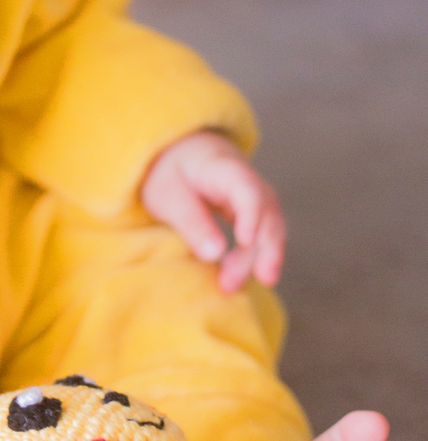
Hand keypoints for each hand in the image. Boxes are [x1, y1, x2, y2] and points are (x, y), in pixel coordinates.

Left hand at [140, 131, 284, 292]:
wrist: (181, 155)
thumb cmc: (171, 173)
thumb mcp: (168, 196)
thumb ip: (192, 221)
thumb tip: (214, 253)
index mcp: (224, 167)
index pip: (248, 189)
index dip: (251, 215)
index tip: (244, 242)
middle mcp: (250, 180)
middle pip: (266, 213)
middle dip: (257, 250)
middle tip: (230, 283)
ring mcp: (257, 195)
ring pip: (271, 227)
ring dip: (260, 258)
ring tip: (233, 286)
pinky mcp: (255, 211)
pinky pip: (265, 233)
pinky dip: (257, 256)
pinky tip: (240, 276)